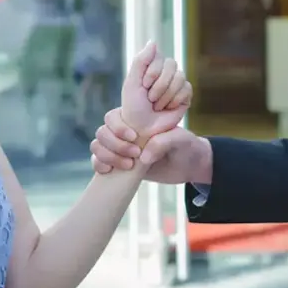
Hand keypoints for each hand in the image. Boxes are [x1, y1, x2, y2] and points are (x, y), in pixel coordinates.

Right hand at [91, 114, 211, 184]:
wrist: (189, 165)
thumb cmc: (185, 146)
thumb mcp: (180, 139)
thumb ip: (163, 142)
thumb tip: (142, 158)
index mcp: (136, 120)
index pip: (113, 117)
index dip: (118, 127)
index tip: (134, 137)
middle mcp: (125, 133)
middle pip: (102, 132)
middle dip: (114, 144)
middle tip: (135, 154)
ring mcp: (120, 149)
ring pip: (98, 146)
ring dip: (107, 155)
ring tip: (128, 165)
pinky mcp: (119, 165)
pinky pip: (98, 162)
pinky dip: (99, 165)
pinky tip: (109, 170)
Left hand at [120, 41, 191, 139]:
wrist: (143, 129)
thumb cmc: (134, 107)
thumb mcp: (132, 82)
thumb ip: (141, 61)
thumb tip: (153, 41)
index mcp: (151, 66)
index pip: (159, 57)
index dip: (152, 73)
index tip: (143, 86)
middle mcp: (165, 72)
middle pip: (172, 65)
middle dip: (160, 85)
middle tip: (150, 99)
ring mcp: (176, 83)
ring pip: (180, 77)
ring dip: (166, 95)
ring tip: (157, 106)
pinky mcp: (185, 95)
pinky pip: (187, 89)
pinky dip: (175, 100)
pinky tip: (168, 108)